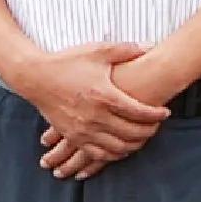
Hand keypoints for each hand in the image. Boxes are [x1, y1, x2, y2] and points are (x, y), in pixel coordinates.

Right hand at [22, 41, 168, 179]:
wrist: (35, 77)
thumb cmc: (67, 62)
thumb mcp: (97, 51)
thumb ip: (126, 50)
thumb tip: (151, 46)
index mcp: (105, 96)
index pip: (139, 112)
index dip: (156, 115)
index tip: (164, 112)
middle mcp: (95, 117)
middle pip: (132, 133)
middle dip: (149, 131)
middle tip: (156, 126)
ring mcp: (83, 130)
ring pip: (117, 148)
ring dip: (134, 146)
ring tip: (142, 138)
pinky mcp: (73, 136)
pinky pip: (98, 154)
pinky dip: (114, 155)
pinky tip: (121, 149)